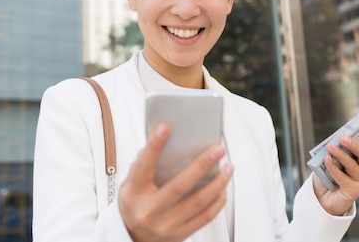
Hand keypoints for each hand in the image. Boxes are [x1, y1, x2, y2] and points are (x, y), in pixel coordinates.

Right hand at [118, 123, 233, 241]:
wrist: (132, 238)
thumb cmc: (134, 206)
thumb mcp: (130, 185)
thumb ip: (143, 165)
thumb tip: (161, 141)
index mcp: (135, 194)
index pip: (144, 167)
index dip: (154, 147)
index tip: (165, 128)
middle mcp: (150, 211)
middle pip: (179, 186)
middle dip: (201, 165)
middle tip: (217, 150)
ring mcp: (166, 225)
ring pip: (197, 203)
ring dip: (217, 183)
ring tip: (228, 168)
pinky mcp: (179, 235)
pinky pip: (204, 218)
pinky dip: (217, 202)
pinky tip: (223, 189)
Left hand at [312, 126, 358, 215]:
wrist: (322, 197)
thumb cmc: (328, 175)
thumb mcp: (334, 158)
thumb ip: (339, 149)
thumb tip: (338, 138)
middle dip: (356, 146)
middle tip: (343, 138)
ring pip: (354, 166)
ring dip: (341, 155)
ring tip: (330, 147)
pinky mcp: (354, 191)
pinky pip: (343, 177)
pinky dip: (333, 168)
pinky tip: (327, 160)